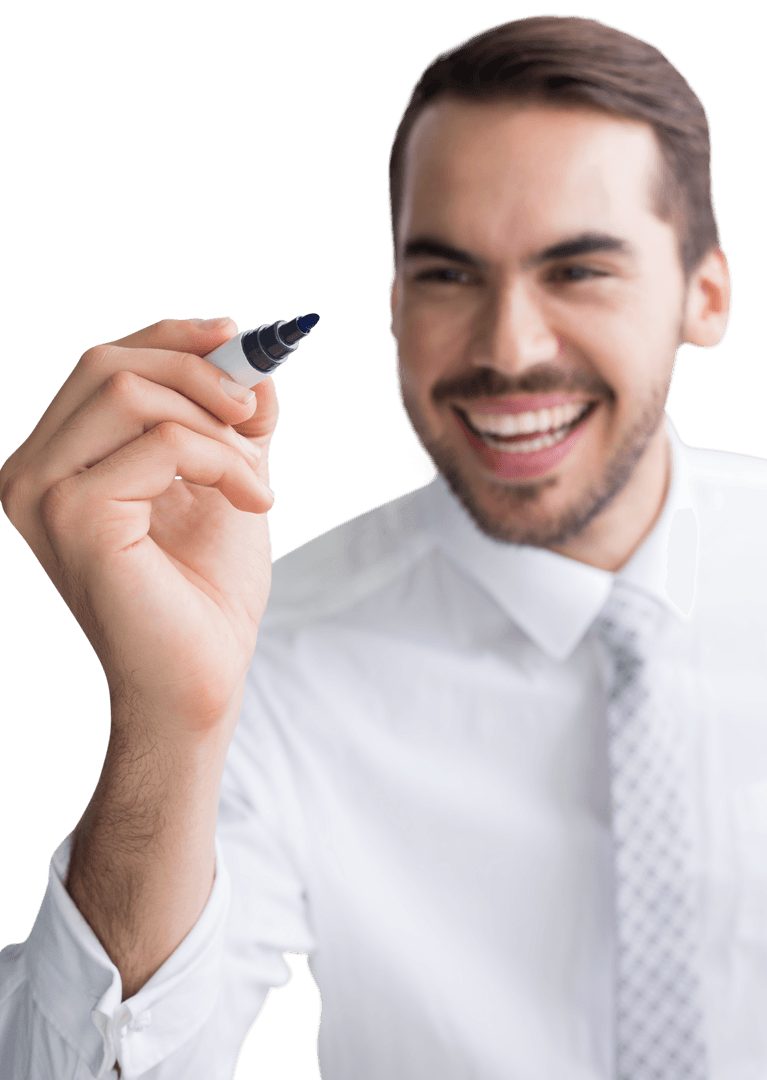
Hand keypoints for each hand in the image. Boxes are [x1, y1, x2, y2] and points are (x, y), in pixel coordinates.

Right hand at [1, 317, 276, 736]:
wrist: (202, 677)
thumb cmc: (207, 590)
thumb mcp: (225, 479)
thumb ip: (230, 420)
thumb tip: (256, 362)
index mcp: (57, 462)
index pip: (100, 366)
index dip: (170, 338)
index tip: (236, 335)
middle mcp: (31, 474)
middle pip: (107, 365)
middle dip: (198, 372)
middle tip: (253, 414)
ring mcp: (42, 496)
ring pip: (133, 395)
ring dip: (216, 426)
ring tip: (253, 480)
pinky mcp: (75, 517)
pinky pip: (164, 444)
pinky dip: (223, 462)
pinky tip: (251, 502)